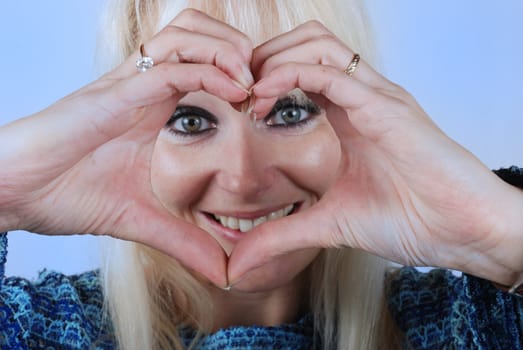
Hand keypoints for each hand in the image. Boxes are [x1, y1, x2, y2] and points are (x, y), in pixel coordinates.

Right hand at [0, 9, 252, 286]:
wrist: (16, 193)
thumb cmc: (71, 195)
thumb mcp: (145, 221)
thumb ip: (187, 240)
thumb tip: (227, 271)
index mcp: (154, 107)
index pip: (204, 62)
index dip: (242, 71)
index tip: (271, 101)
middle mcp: (145, 87)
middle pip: (198, 31)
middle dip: (238, 45)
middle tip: (265, 79)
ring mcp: (130, 85)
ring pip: (185, 33)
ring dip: (226, 48)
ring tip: (250, 78)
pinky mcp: (115, 94)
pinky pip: (167, 66)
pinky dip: (205, 70)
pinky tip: (233, 90)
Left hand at [228, 21, 520, 284]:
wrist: (465, 232)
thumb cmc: (412, 221)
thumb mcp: (329, 226)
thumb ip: (283, 235)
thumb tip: (241, 263)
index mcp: (349, 116)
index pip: (300, 71)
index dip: (263, 80)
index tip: (238, 108)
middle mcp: (362, 97)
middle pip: (306, 43)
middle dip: (263, 57)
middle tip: (236, 89)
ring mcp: (375, 98)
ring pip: (317, 44)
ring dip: (273, 59)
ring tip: (249, 91)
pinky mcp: (386, 108)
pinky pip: (332, 73)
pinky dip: (292, 75)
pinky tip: (264, 97)